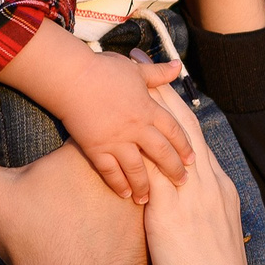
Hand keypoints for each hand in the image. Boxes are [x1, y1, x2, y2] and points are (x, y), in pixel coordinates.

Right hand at [0, 103, 147, 264]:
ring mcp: (147, 192)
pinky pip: (145, 199)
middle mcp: (127, 164)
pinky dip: (130, 198)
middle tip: (72, 154)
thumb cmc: (31, 241)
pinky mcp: (155, 219)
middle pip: (110, 139)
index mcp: (90, 146)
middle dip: (95, 140)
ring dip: (119, 169)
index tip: (50, 126)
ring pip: (132, 169)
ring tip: (89, 182)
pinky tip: (110, 208)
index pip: (82, 113)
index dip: (67, 116)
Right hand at [58, 46, 194, 202]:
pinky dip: (118, 184)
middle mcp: (137, 128)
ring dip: (145, 185)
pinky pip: (110, 171)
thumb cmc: (104, 69)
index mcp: (149, 108)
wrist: (73, 77)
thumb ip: (158, 73)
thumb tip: (178, 65)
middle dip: (173, 170)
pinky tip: (124, 194)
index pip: (174, 131)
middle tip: (182, 183)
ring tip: (149, 198)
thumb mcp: (136, 70)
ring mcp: (117, 140)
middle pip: (162, 153)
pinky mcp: (97, 148)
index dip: (184, 146)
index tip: (191, 159)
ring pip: (138, 168)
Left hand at [138, 84, 259, 264]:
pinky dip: (136, 142)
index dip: (180, 115)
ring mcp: (190, 194)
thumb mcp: (211, 243)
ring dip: (150, 109)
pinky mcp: (170, 210)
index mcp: (217, 190)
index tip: (166, 92)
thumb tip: (187, 218)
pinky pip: (151, 165)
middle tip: (147, 69)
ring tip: (133, 82)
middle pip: (184, 130)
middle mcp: (206, 184)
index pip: (196, 142)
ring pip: (169, 139)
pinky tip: (117, 126)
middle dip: (165, 98)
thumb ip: (199, 222)